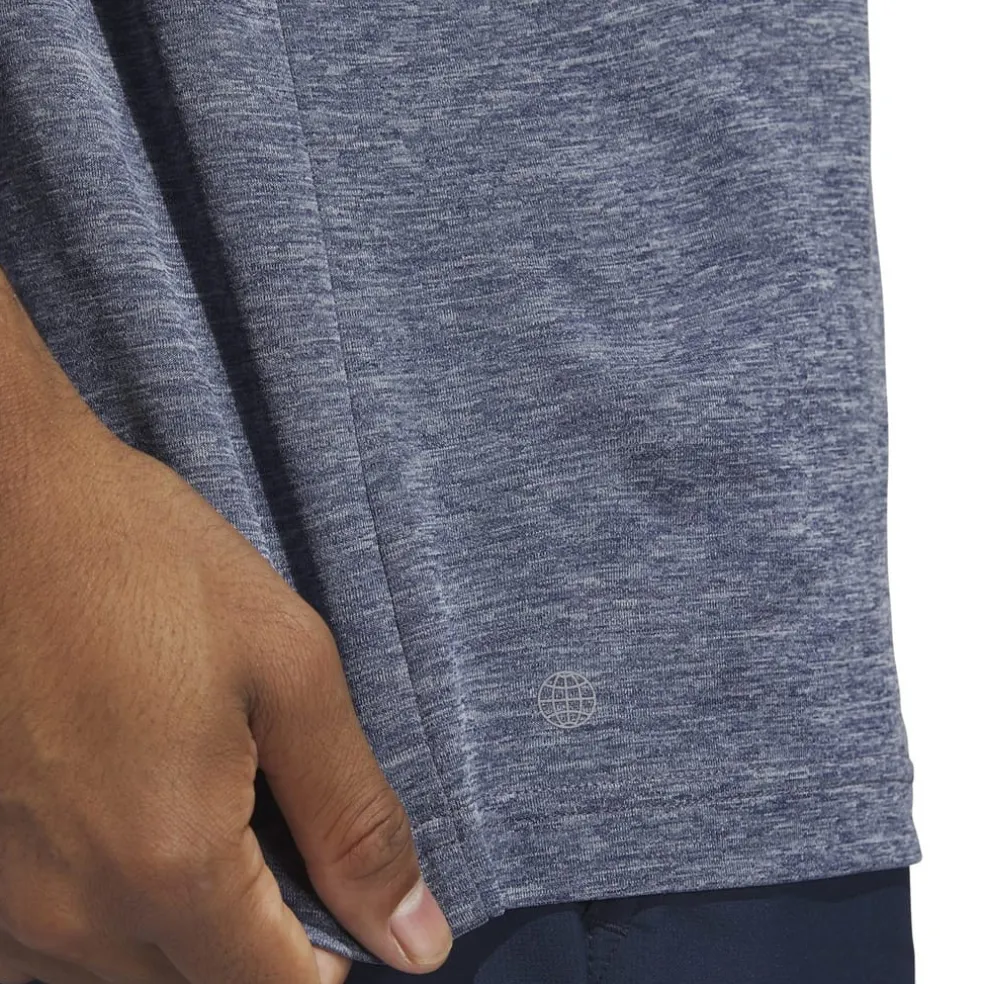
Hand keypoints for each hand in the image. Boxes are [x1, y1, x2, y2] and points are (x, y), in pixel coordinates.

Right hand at [0, 271, 452, 983]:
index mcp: (167, 866)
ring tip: (202, 816)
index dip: (325, 963)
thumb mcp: (290, 671)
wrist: (4, 503)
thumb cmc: (150, 568)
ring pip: (114, 976)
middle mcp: (66, 912)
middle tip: (273, 835)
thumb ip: (353, 818)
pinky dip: (107, 911)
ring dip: (178, 932)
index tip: (339, 903)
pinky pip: (47, 946)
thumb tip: (417, 939)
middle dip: (256, 943)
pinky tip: (125, 820)